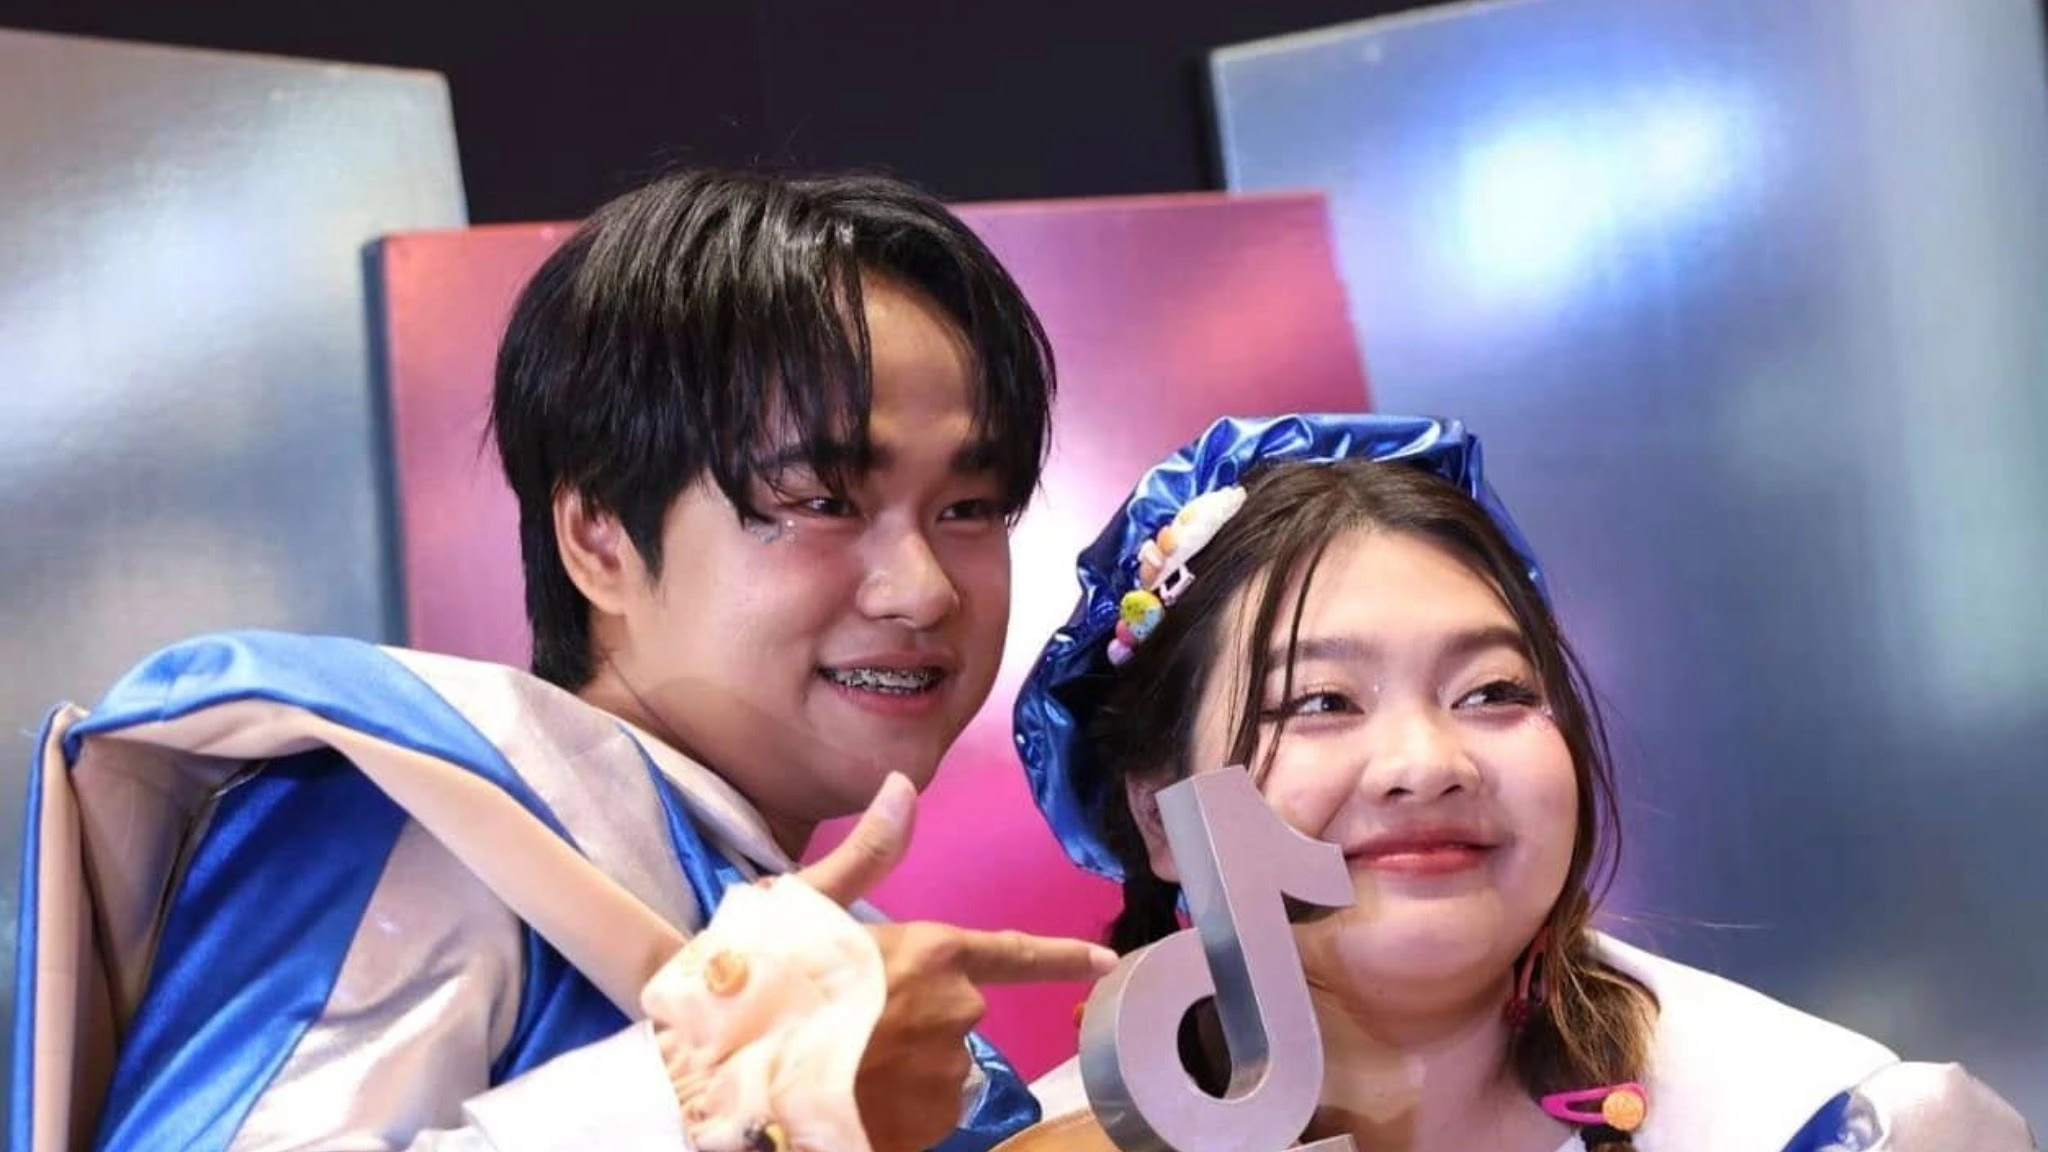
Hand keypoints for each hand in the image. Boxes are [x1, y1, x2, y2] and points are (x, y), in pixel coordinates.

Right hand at [797, 773, 1118, 1151]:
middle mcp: (956, 1014)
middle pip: (952, 1012)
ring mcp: (944, 1077)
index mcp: (934, 953)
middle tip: (844, 1017)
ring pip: (934, 1066)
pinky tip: (845, 1097)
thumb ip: (868, 853)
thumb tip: (904, 785)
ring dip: (898, 1064)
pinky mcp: (926, 1128)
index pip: (1015, 952)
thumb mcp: (807, 904)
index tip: (1105, 961)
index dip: (1061, 957)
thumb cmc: (769, 983)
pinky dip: (890, 1110)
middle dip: (911, 1014)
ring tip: (836, 1059)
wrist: (736, 1078)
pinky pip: (920, 1114)